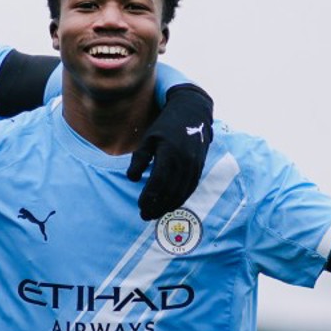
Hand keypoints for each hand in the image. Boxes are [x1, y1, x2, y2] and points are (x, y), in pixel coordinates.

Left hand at [127, 83, 213, 218]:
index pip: (158, 182)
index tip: (140, 206)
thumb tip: (131, 178)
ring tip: (155, 214)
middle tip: (145, 216)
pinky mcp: (199, 168)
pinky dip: (179, 200)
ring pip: (181, 193)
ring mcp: (194, 166)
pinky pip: (190, 189)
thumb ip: (139, 158)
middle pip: (170, 192)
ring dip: (168, 206)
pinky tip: (170, 205)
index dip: (149, 197)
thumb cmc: (166, 127)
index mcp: (169, 153)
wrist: (193, 114)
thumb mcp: (148, 138)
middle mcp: (184, 162)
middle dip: (157, 207)